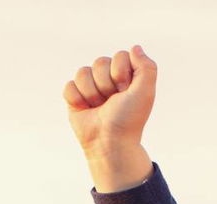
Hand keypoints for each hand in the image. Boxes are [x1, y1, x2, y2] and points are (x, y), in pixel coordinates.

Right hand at [63, 45, 156, 163]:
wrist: (109, 143)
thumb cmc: (129, 119)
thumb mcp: (145, 92)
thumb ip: (146, 67)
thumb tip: (135, 47)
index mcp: (126, 75)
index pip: (120, 56)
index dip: (121, 73)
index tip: (125, 92)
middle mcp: (108, 79)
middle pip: (100, 62)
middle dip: (106, 84)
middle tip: (112, 102)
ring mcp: (90, 87)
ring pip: (83, 72)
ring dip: (91, 93)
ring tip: (98, 107)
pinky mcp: (75, 97)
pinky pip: (70, 86)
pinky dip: (77, 99)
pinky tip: (85, 110)